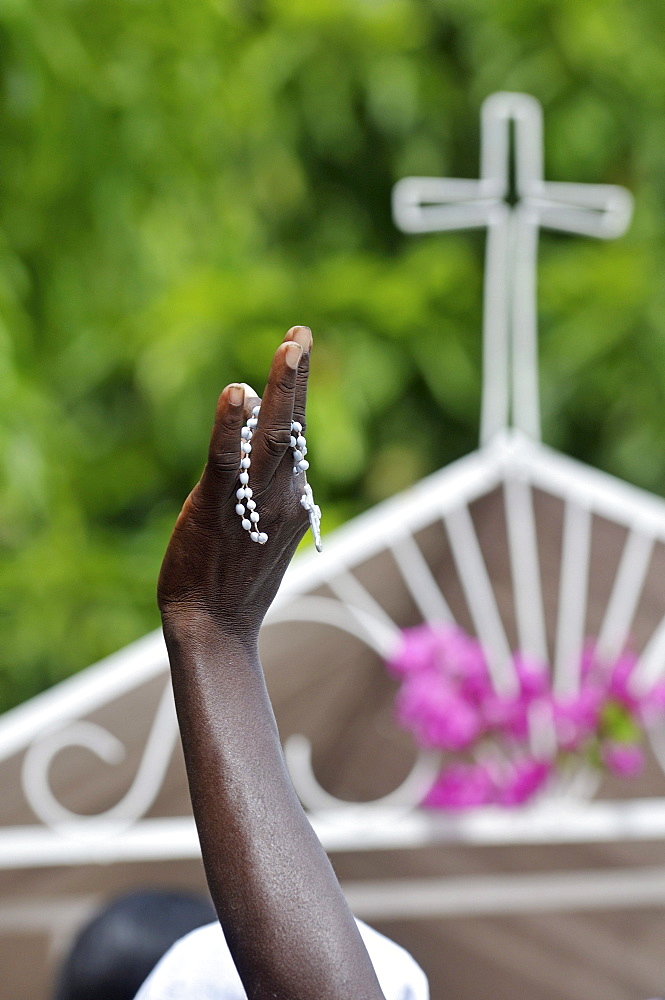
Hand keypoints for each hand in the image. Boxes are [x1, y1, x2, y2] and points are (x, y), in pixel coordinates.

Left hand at [157, 326, 312, 638]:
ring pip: (273, 437)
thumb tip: (263, 463)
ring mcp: (253, 503)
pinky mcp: (217, 509)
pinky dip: (232, 427)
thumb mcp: (260, 533)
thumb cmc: (233, 583)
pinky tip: (237, 394)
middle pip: (293, 427)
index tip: (297, 352)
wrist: (214, 628)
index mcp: (293, 499)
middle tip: (301, 334)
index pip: (295, 437)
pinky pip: (228, 461)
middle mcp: (283, 496)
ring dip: (284, 389)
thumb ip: (266, 496)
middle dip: (298, 378)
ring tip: (292, 346)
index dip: (295, 393)